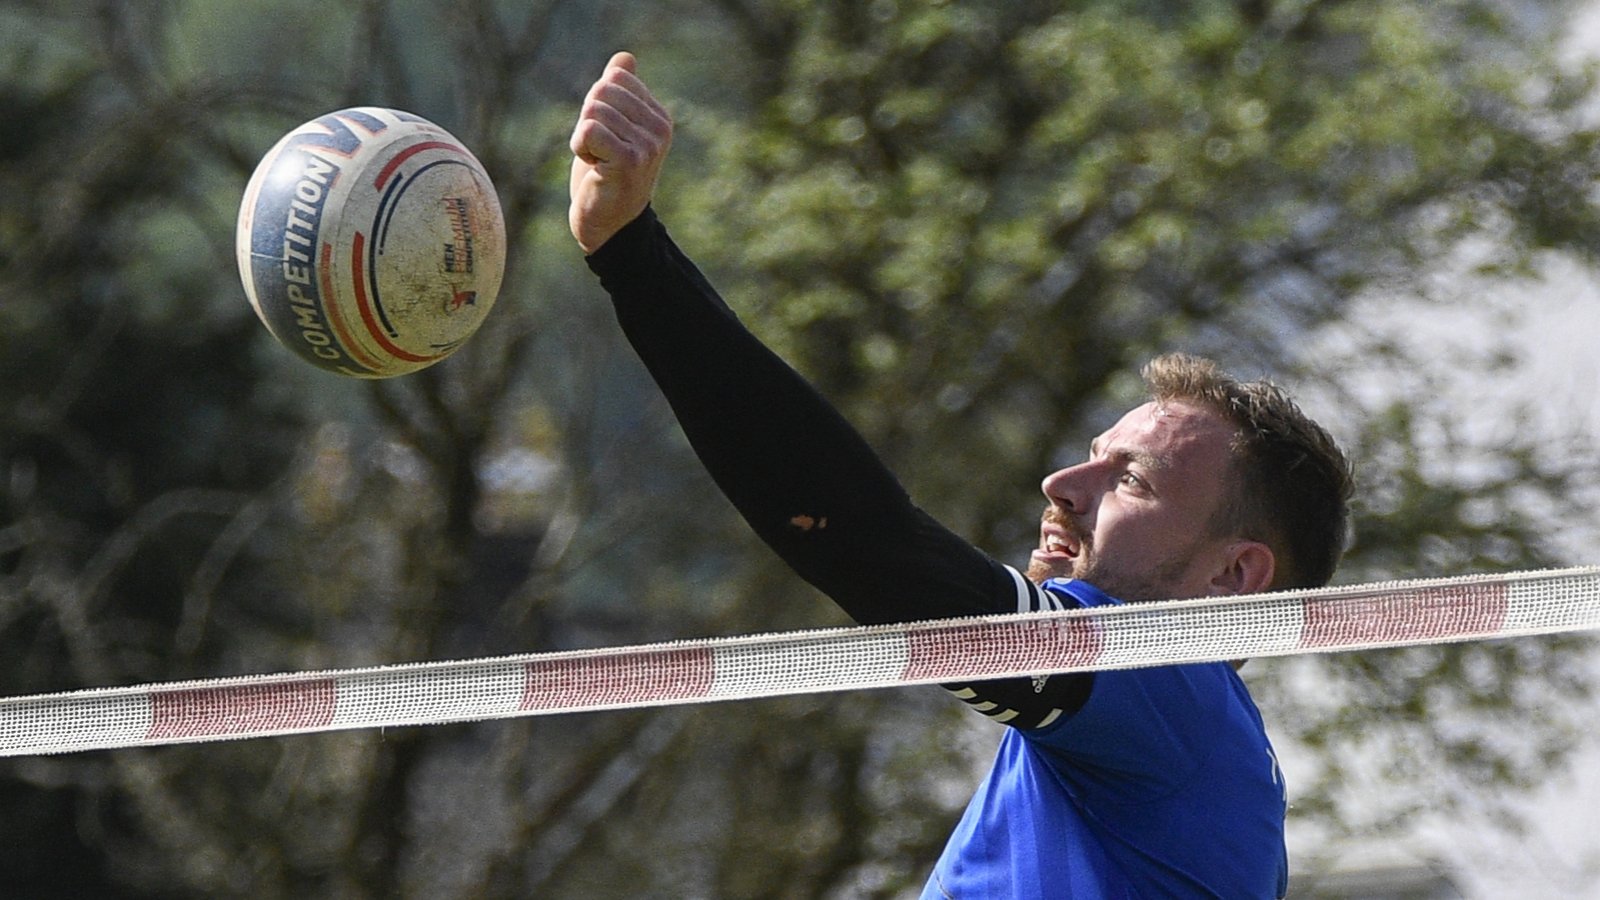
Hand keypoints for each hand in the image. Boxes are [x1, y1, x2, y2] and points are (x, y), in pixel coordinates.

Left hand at [569, 52, 673, 253]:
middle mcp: (660, 128)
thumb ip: (621, 93)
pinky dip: (580, 148)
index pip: (616, 77)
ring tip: (599, 162)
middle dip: (588, 119)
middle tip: (599, 151)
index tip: (607, 137)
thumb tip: (625, 57)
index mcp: (659, 117)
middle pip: (602, 90)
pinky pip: (589, 130)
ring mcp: (649, 145)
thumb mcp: (614, 129)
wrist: (609, 227)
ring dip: (583, 138)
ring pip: (593, 110)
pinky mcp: (631, 160)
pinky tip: (596, 168)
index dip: (597, 104)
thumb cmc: (607, 176)